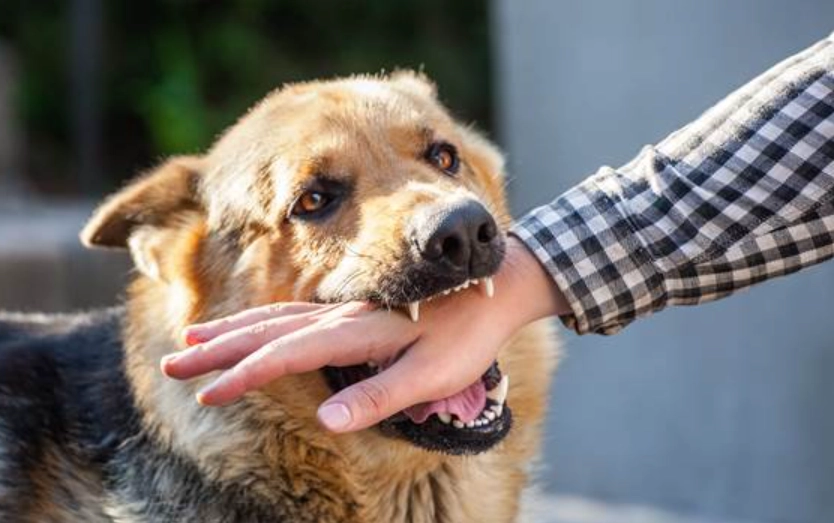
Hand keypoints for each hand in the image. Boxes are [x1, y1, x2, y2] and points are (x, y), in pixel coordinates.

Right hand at [161, 237, 569, 431]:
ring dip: (233, 329)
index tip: (208, 393)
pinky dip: (262, 321)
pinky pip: (295, 313)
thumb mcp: (432, 374)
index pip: (287, 355)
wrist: (496, 286)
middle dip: (219, 348)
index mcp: (358, 332)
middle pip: (267, 330)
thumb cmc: (468, 336)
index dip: (245, 375)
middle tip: (174, 361)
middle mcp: (343, 315)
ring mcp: (346, 309)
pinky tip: (252, 327)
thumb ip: (380, 396)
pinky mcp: (353, 311)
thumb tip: (328, 420)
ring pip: (275, 317)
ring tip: (194, 338)